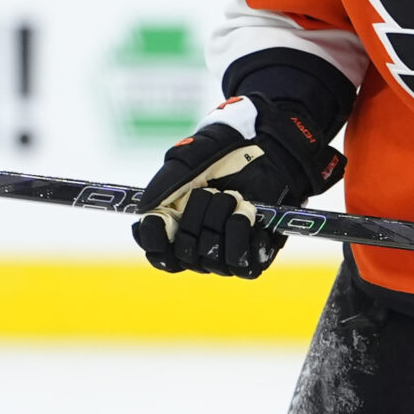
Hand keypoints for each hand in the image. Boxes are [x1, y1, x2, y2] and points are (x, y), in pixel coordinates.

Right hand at [133, 95, 343, 277]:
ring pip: (211, 258)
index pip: (157, 253)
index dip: (153, 240)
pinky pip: (241, 263)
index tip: (156, 218)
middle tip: (210, 192)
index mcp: (177, 228)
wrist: (268, 150)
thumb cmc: (224, 155)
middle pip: (184, 254)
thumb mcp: (188, 161)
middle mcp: (199, 247)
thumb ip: (164, 184)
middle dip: (195, 219)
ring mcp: (226, 254)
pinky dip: (240, 233)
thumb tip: (145, 210)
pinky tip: (246, 212)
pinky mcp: (254, 256)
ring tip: (233, 196)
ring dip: (220, 221)